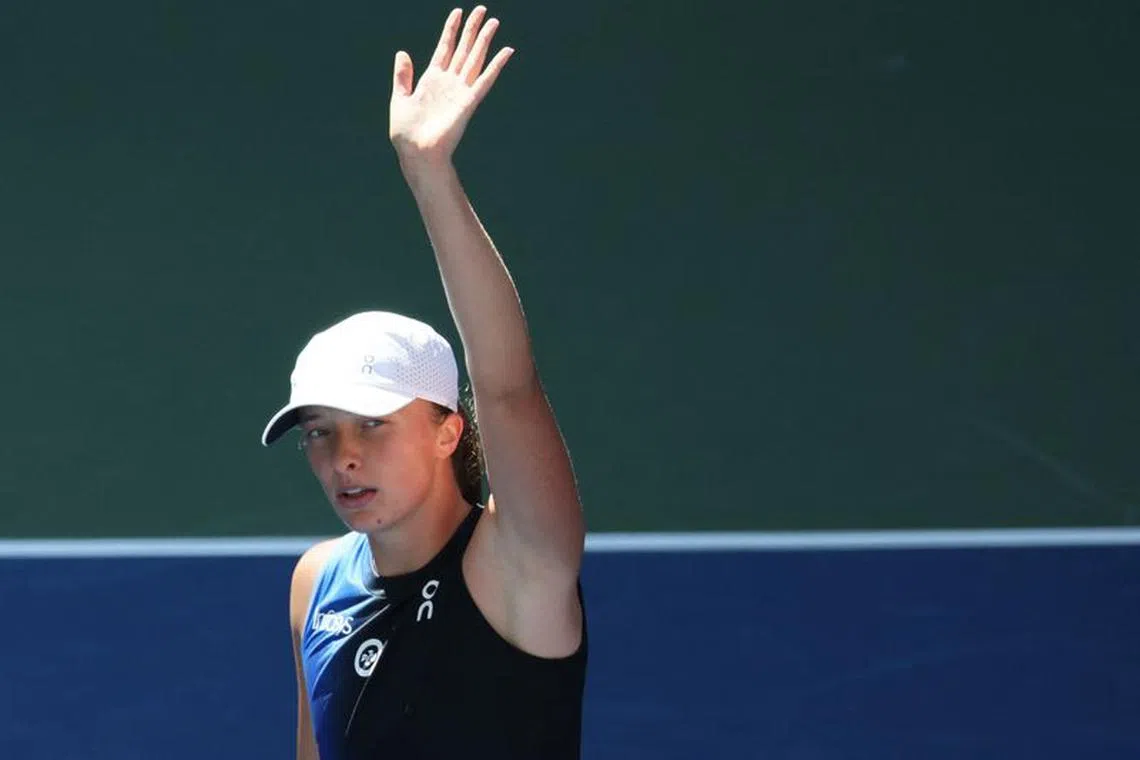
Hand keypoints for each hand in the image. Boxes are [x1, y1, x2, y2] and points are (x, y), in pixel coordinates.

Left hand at [389, 6, 513, 166]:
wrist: (416, 152)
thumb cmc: (406, 133)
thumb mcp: (400, 98)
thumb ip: (402, 76)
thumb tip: (402, 52)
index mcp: (431, 80)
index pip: (444, 47)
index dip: (451, 29)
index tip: (458, 12)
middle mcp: (449, 83)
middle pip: (463, 49)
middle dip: (472, 29)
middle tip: (482, 10)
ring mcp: (460, 91)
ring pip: (475, 59)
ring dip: (484, 40)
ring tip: (494, 22)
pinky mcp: (469, 102)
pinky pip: (485, 80)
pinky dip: (496, 65)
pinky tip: (506, 51)